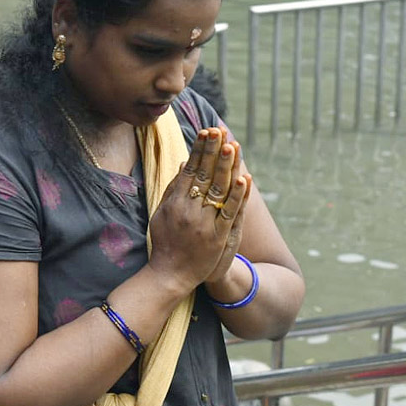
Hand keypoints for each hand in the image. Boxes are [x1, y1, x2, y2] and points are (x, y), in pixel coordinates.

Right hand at [147, 128, 245, 296]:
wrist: (170, 275)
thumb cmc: (165, 243)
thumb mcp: (162, 213)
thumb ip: (173, 188)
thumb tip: (185, 163)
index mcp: (175, 202)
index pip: (190, 169)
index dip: (199, 150)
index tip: (207, 131)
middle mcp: (189, 209)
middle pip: (204, 175)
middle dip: (213, 152)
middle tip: (220, 131)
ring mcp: (204, 223)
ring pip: (218, 190)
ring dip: (226, 168)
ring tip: (232, 146)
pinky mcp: (218, 237)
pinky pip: (229, 213)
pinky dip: (237, 196)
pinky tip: (243, 180)